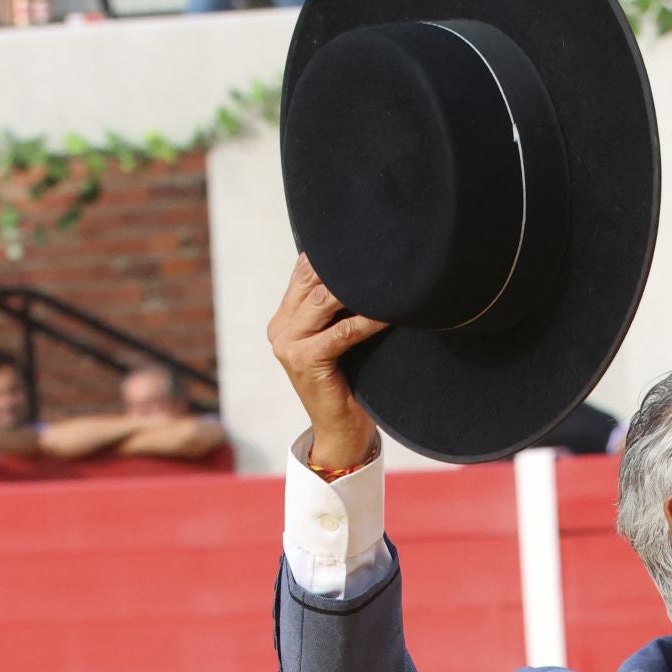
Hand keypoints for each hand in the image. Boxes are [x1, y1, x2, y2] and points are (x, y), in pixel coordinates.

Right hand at [267, 254, 389, 469]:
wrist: (341, 432)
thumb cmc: (351, 381)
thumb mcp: (340, 339)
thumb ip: (340, 309)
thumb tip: (371, 270)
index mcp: (285, 318)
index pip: (305, 271)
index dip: (330, 253)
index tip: (364, 239)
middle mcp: (280, 327)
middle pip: (312, 280)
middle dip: (345, 265)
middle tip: (381, 251)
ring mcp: (287, 344)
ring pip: (322, 300)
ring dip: (359, 288)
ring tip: (388, 277)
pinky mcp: (304, 361)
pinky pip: (341, 332)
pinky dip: (368, 321)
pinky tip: (391, 314)